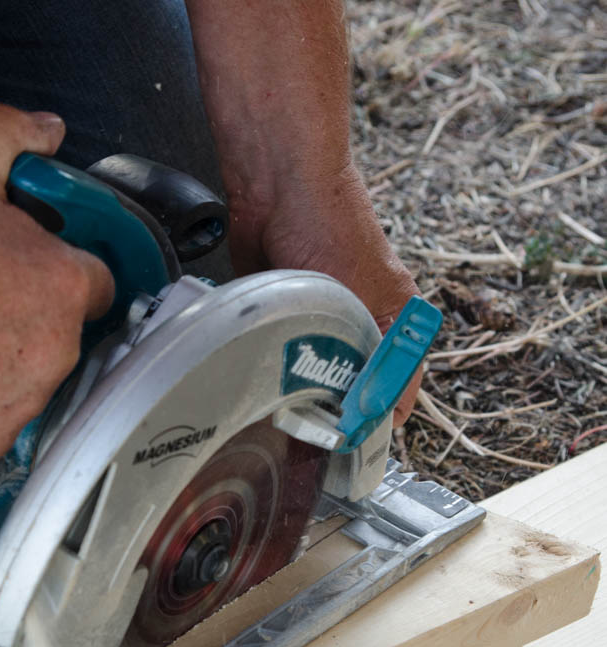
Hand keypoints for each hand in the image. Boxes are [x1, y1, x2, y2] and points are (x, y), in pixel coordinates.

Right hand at [0, 104, 113, 472]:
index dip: (64, 277)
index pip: (98, 286)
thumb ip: (9, 140)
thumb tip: (44, 128)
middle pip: (62, 341)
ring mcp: (21, 403)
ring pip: (26, 388)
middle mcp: (55, 351)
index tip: (38, 278)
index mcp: (64, 285)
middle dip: (28, 323)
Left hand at [226, 163, 421, 425]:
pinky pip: (283, 349)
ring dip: (303, 389)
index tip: (355, 449)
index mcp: (396, 317)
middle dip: (335, 410)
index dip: (378, 420)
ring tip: (287, 415)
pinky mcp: (287, 307)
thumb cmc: (329, 225)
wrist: (277, 181)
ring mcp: (324, 313)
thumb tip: (367, 411)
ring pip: (318, 370)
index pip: (398, 386)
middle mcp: (363, 318)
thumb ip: (366, 356)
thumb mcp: (357, 303)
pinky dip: (275, 364)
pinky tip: (264, 381)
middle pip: (356, 383)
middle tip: (313, 440)